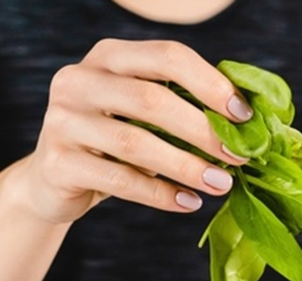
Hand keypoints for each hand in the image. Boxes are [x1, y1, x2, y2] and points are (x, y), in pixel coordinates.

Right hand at [17, 39, 251, 223]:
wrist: (52, 181)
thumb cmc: (113, 144)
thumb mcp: (142, 116)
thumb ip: (182, 107)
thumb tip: (248, 122)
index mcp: (108, 56)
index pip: (166, 56)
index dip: (210, 84)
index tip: (243, 115)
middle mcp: (79, 80)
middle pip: (152, 100)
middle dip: (203, 130)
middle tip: (239, 157)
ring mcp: (63, 120)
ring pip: (135, 143)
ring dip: (186, 166)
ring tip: (221, 184)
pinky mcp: (58, 163)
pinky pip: (120, 180)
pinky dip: (161, 195)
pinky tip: (189, 203)